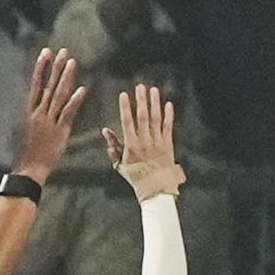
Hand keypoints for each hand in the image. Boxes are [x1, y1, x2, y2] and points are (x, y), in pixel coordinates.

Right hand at [16, 49, 84, 180]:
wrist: (30, 168)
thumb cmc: (30, 150)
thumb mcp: (29, 127)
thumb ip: (37, 113)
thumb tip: (42, 101)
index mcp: (30, 111)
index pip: (36, 84)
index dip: (41, 67)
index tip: (45, 52)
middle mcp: (38, 112)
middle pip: (48, 85)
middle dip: (55, 67)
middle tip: (63, 51)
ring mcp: (49, 121)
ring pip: (58, 95)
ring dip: (65, 78)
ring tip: (72, 62)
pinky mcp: (60, 131)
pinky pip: (68, 113)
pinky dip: (75, 101)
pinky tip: (82, 89)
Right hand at [112, 81, 183, 201]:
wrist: (155, 187)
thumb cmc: (135, 175)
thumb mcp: (120, 163)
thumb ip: (113, 145)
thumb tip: (105, 130)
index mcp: (131, 145)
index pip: (127, 122)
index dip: (125, 107)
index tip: (123, 94)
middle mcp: (145, 141)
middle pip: (143, 117)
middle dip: (141, 100)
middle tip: (140, 86)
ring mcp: (158, 142)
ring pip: (156, 119)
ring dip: (155, 103)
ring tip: (153, 90)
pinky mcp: (168, 144)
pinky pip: (168, 127)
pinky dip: (169, 115)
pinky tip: (168, 103)